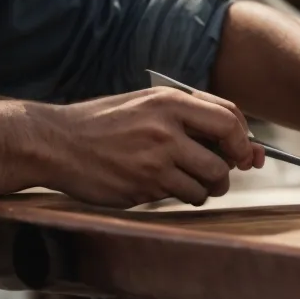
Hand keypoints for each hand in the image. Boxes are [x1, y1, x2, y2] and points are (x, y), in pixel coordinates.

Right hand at [34, 87, 265, 207]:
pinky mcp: (144, 187)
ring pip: (208, 183)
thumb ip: (189, 119)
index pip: (230, 117)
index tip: (241, 151)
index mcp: (168, 101)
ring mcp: (155, 160)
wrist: (57, 142)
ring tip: (185, 182)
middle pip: (225, 157)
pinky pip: (182, 197)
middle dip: (228, 170)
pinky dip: (180, 196)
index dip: (242, 138)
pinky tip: (159, 186)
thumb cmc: (104, 124)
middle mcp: (166, 128)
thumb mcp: (145, 104)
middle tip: (215, 174)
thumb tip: (243, 145)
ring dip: (205, 189)